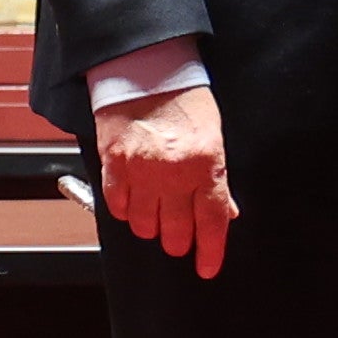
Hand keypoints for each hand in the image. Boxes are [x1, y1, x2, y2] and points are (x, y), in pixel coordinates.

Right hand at [95, 84, 236, 277]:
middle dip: (179, 241)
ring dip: (152, 227)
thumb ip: (216, 178)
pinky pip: (118, 206)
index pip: (212, 221)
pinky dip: (126, 210)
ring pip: (145, 225)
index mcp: (206, 163)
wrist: (144, 69)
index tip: (207, 268)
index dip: (210, 251)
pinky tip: (133, 201)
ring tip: (155, 215)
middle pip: (177, 231)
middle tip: (179, 237)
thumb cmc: (183, 99)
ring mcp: (141, 170)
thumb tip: (223, 213)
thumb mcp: (213, 137)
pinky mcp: (114, 164)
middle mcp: (174, 171)